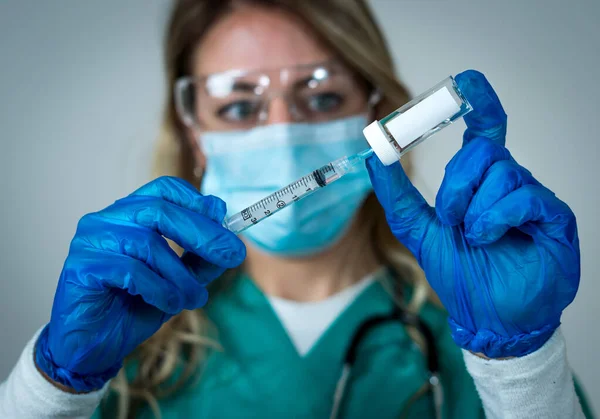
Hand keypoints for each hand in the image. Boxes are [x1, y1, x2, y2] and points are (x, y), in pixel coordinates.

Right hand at [35, 177, 245, 391]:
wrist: (96, 347)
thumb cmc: (135, 307)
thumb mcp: (179, 281)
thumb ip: (201, 259)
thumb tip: (228, 236)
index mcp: (130, 215)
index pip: (163, 189)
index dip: (196, 201)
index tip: (224, 218)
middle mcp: (107, 220)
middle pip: (159, 210)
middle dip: (202, 233)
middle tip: (233, 255)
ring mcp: (90, 241)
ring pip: (148, 244)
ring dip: (181, 276)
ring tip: (194, 298)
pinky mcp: (81, 267)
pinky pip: (131, 271)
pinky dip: (159, 289)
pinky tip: (168, 304)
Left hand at [366, 70, 579, 357]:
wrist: (489, 317)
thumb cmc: (461, 274)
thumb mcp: (419, 232)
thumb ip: (397, 195)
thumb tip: (374, 158)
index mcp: (479, 184)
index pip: (484, 131)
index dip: (477, 103)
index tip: (465, 81)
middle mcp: (506, 184)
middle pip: (482, 151)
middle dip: (456, 184)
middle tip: (450, 217)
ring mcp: (531, 198)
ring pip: (501, 172)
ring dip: (474, 209)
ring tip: (475, 236)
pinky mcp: (552, 216)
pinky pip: (522, 196)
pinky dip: (496, 217)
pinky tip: (491, 237)